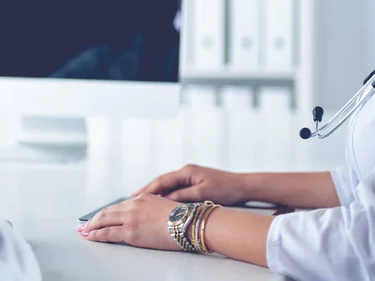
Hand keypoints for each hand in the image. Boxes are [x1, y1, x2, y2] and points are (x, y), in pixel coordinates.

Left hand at [78, 194, 181, 250]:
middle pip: (108, 212)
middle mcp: (134, 205)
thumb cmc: (184, 218)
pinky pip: (108, 233)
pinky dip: (96, 235)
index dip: (107, 212)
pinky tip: (91, 237)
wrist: (190, 223)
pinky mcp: (131, 232)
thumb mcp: (165, 207)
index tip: (100, 216)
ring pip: (104, 221)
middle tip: (86, 224)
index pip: (119, 206)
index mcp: (143, 198)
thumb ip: (152, 209)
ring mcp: (131, 218)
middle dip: (95, 219)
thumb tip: (146, 218)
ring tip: (85, 231)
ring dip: (92, 226)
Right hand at [133, 164, 247, 204]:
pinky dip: (165, 195)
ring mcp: (189, 176)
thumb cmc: (225, 189)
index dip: (147, 189)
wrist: (242, 186)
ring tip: (140, 201)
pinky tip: (159, 202)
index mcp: (186, 172)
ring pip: (167, 185)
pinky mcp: (193, 182)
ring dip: (155, 193)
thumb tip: (164, 200)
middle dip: (147, 190)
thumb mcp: (203, 194)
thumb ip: (183, 196)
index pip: (162, 181)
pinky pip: (174, 188)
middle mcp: (186, 172)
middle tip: (131, 199)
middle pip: (161, 181)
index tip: (135, 197)